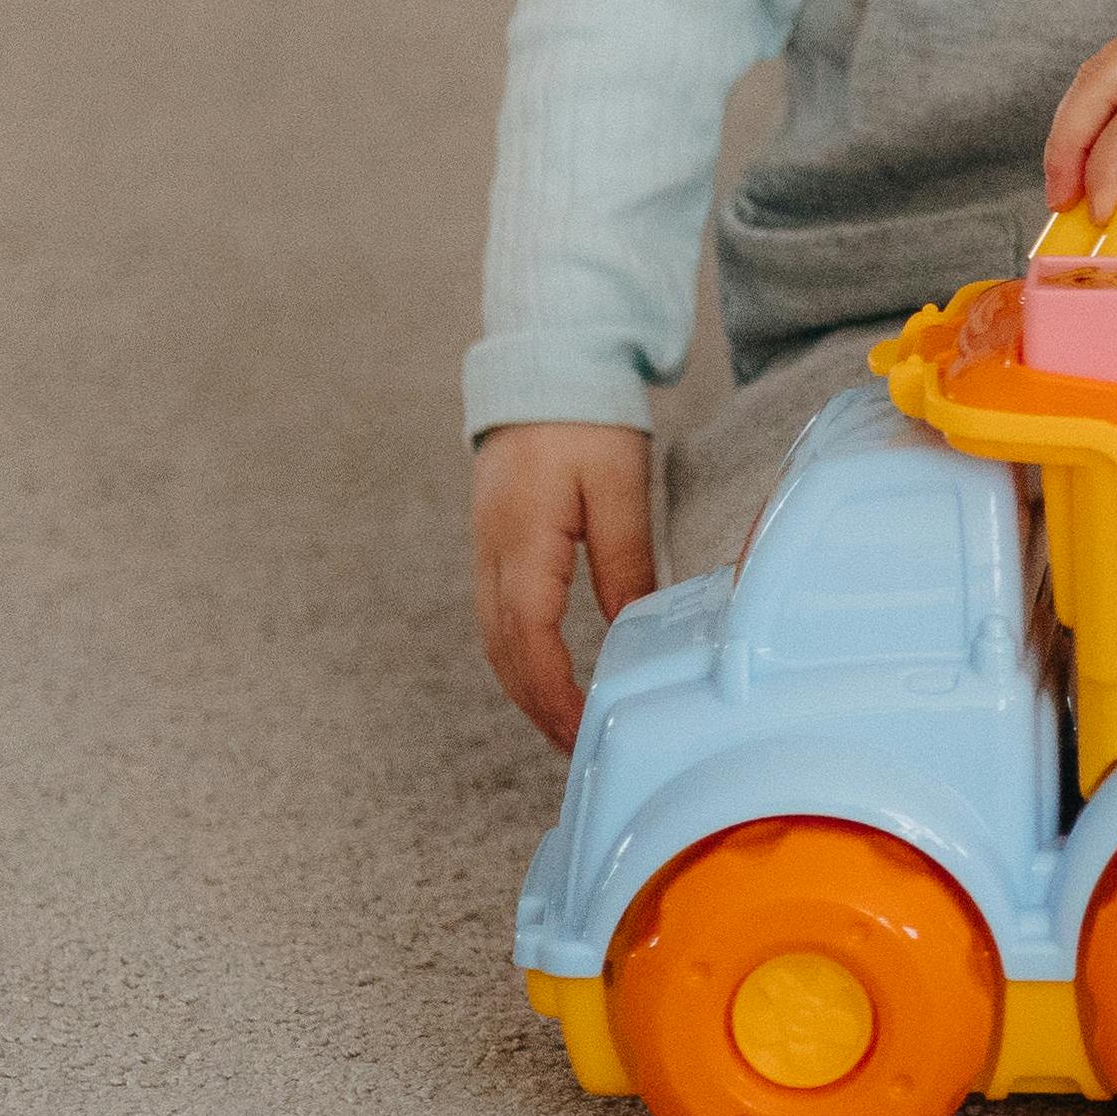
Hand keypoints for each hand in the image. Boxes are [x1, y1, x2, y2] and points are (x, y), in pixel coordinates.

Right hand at [472, 420, 658, 745]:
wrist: (546, 364)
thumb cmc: (587, 421)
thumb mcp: (619, 489)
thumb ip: (624, 562)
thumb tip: (631, 631)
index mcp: (522, 542)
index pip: (530, 640)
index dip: (554, 695)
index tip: (582, 734)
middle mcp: (491, 554)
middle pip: (504, 652)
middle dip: (536, 707)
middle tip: (575, 751)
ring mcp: (485, 549)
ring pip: (495, 639)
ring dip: (524, 686)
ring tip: (563, 725)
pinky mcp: (493, 542)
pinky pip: (497, 615)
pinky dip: (519, 655)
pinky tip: (546, 672)